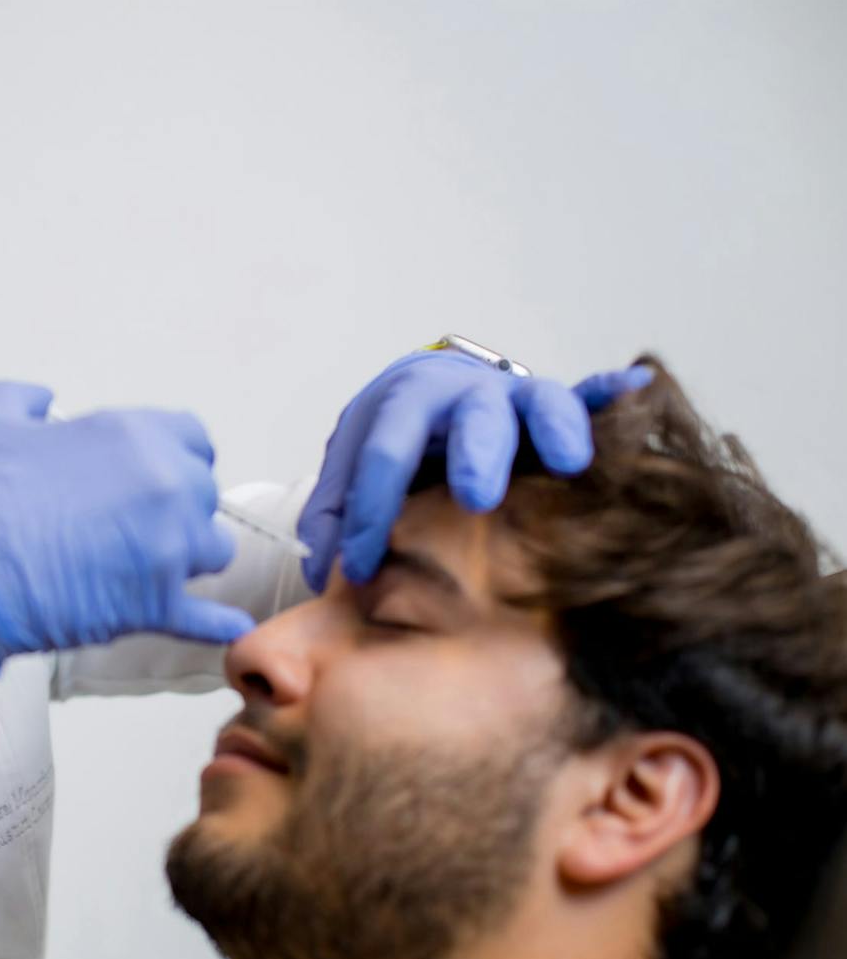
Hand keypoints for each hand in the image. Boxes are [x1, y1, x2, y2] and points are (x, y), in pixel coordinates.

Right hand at [0, 382, 254, 686]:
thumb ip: (23, 397)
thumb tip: (41, 397)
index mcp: (134, 436)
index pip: (193, 439)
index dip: (175, 456)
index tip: (157, 474)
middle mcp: (166, 487)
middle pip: (204, 494)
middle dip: (177, 507)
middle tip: (137, 524)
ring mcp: (168, 549)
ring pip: (212, 551)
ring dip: (188, 556)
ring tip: (151, 566)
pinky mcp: (157, 605)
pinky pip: (208, 617)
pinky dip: (217, 623)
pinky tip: (229, 626)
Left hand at [297, 352, 653, 589]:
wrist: (429, 393)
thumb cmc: (393, 442)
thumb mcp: (352, 467)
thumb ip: (335, 513)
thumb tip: (323, 571)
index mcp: (404, 403)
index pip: (383, 454)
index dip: (367, 511)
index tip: (358, 567)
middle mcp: (464, 394)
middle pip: (472, 416)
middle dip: (475, 456)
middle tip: (477, 498)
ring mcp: (515, 398)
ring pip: (540, 401)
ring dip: (555, 428)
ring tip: (571, 462)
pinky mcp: (556, 407)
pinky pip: (589, 395)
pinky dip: (613, 392)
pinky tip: (636, 387)